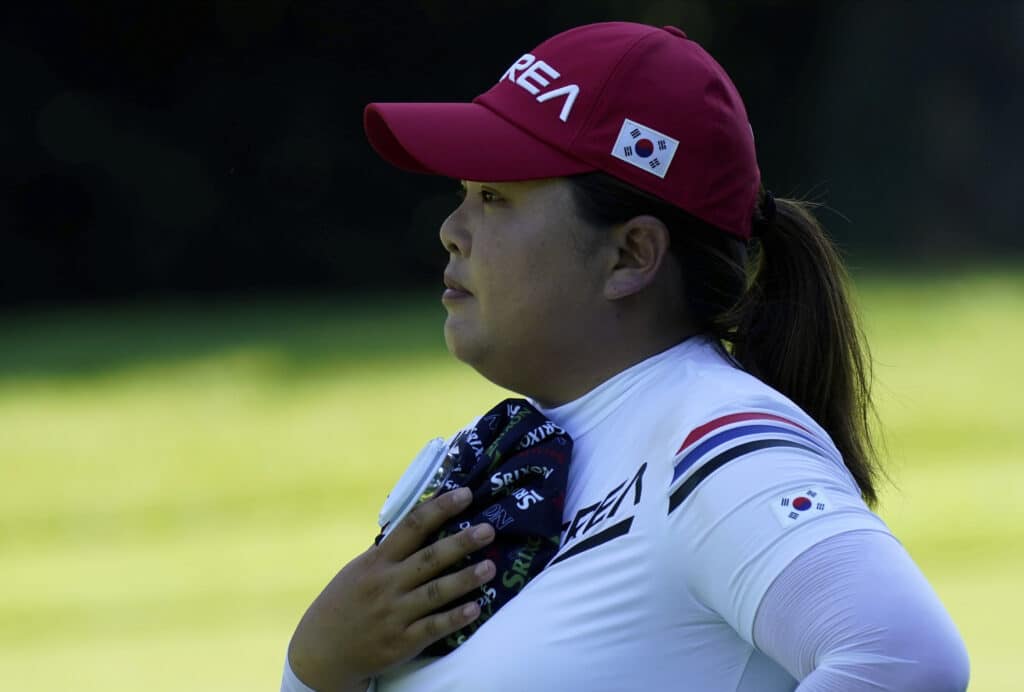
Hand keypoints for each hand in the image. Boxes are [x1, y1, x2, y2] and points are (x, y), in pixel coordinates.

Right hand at [287, 487, 496, 691]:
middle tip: (489, 530)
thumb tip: (420, 522)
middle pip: (429, 558)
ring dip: (465, 579)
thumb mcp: (359, 569)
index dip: (440, 508)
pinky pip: (432, 628)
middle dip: (461, 542)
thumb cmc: (346, 602)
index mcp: (377, 561)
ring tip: (490, 567)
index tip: (465, 494)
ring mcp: (394, 614)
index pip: (412, 527)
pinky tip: (475, 608)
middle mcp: (386, 584)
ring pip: (435, 593)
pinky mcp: (401, 642)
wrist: (322, 651)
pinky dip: (454, 618)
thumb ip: (389, 550)